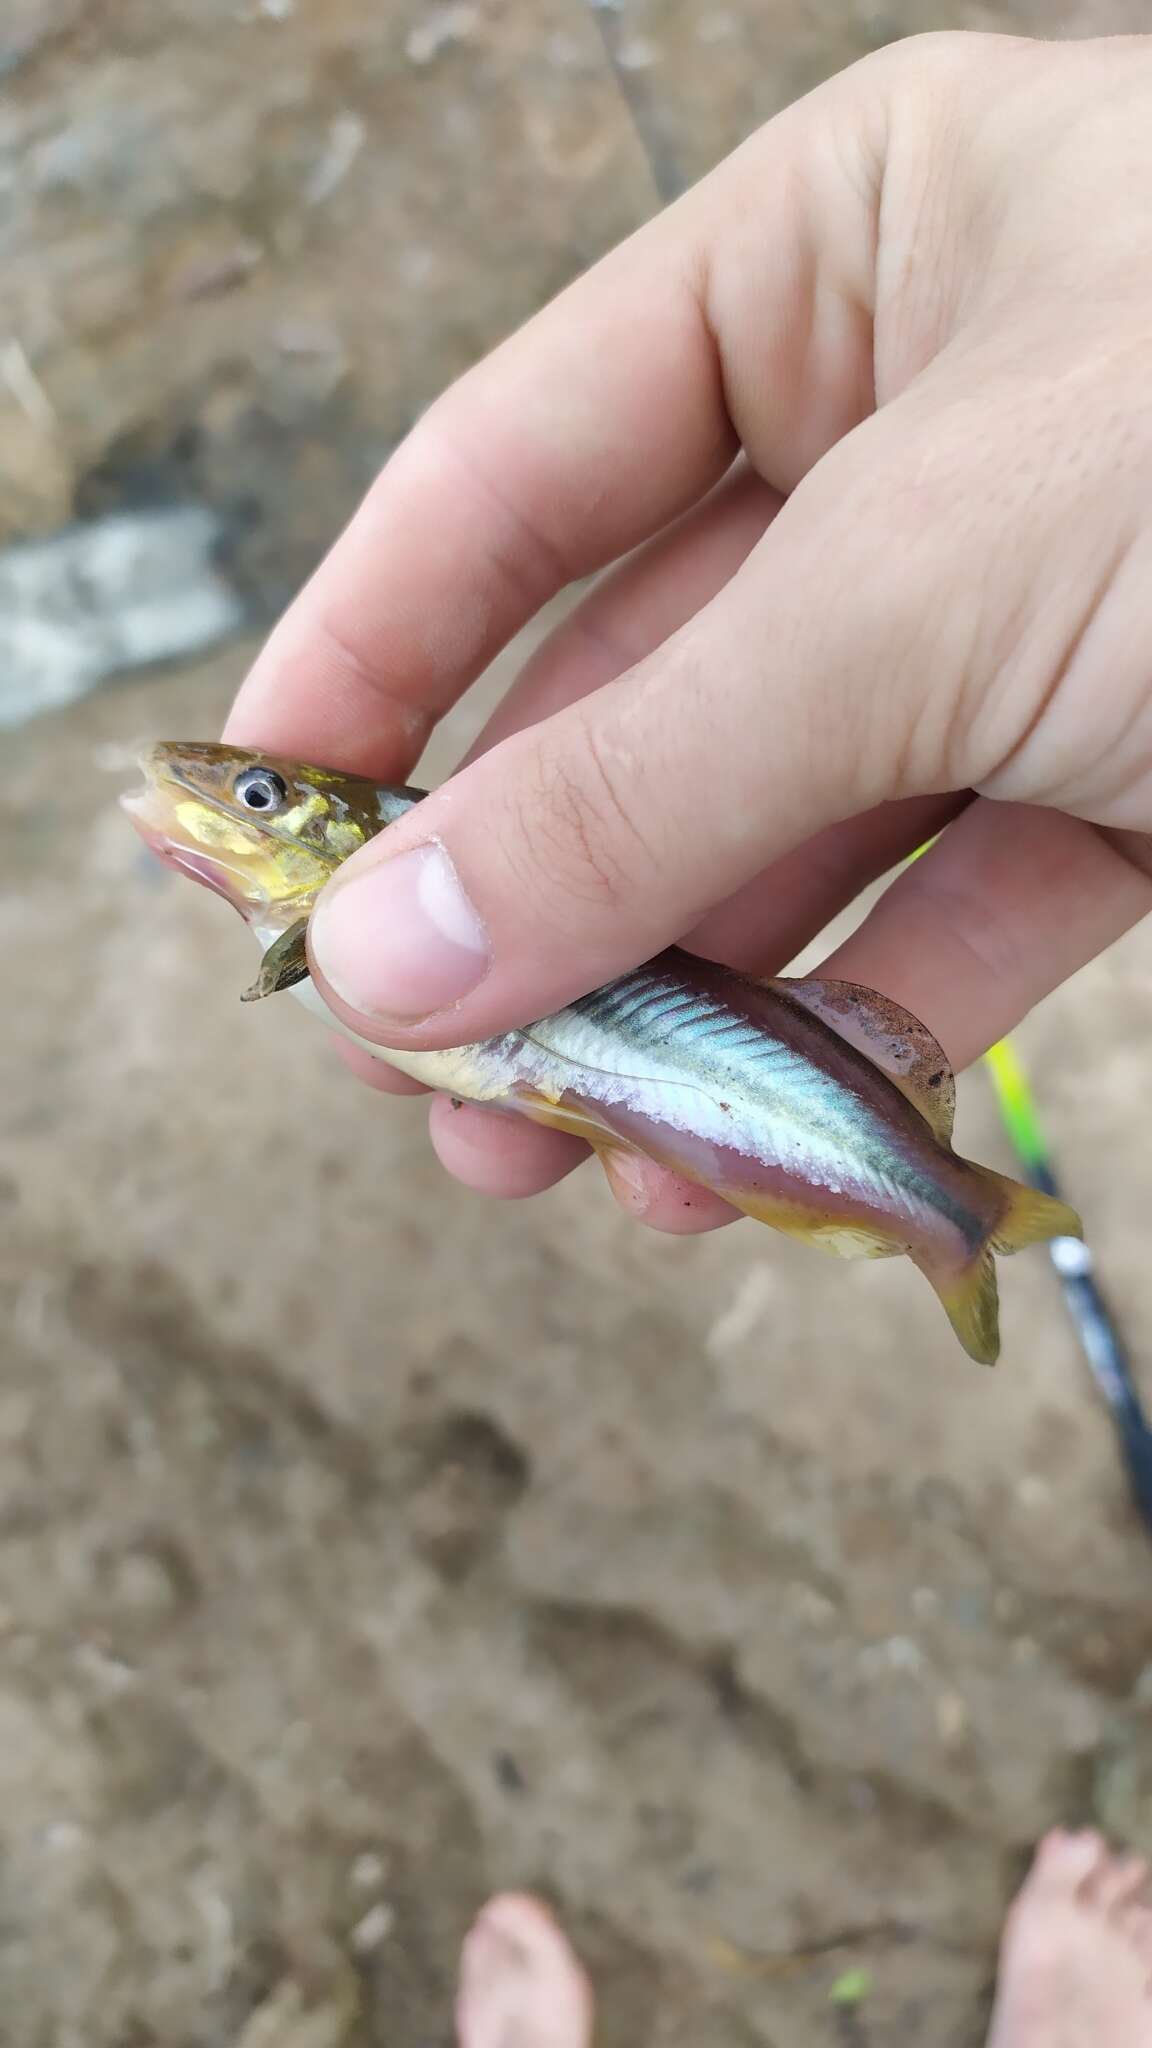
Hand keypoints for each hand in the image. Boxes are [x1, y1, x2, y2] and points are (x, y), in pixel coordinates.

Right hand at [225, 30, 1151, 1231]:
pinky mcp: (1140, 761)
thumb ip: (652, 772)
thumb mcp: (930, 580)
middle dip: (528, 890)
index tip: (253, 831)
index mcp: (843, 260)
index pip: (517, 465)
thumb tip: (396, 947)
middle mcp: (923, 421)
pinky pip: (953, 905)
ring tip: (568, 1164)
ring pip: (787, 825)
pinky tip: (767, 1155)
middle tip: (427, 1072)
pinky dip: (859, 1032)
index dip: (367, 656)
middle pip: (640, 682)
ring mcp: (1032, 605)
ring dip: (678, 1001)